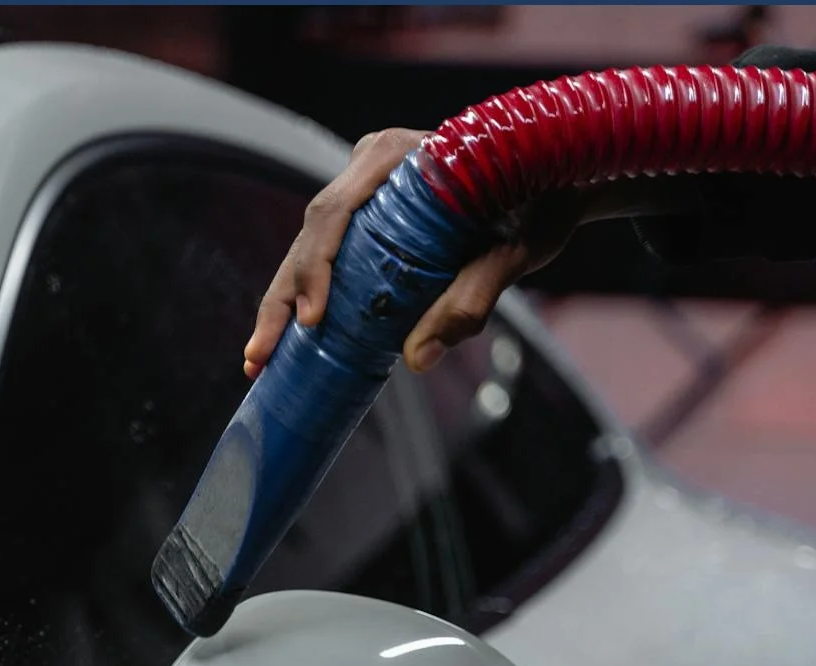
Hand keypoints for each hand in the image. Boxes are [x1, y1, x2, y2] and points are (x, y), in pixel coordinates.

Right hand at [243, 128, 593, 378]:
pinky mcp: (368, 216)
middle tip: (260, 356)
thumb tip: (417, 359)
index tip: (311, 318)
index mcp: (397, 155)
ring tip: (259, 360)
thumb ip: (470, 298)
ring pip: (309, 247)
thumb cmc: (538, 204)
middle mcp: (371, 165)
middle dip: (282, 298)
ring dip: (282, 303)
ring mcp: (365, 189)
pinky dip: (305, 297)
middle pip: (311, 232)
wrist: (556, 178)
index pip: (335, 211)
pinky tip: (285, 339)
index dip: (314, 267)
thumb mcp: (512, 252)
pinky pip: (327, 255)